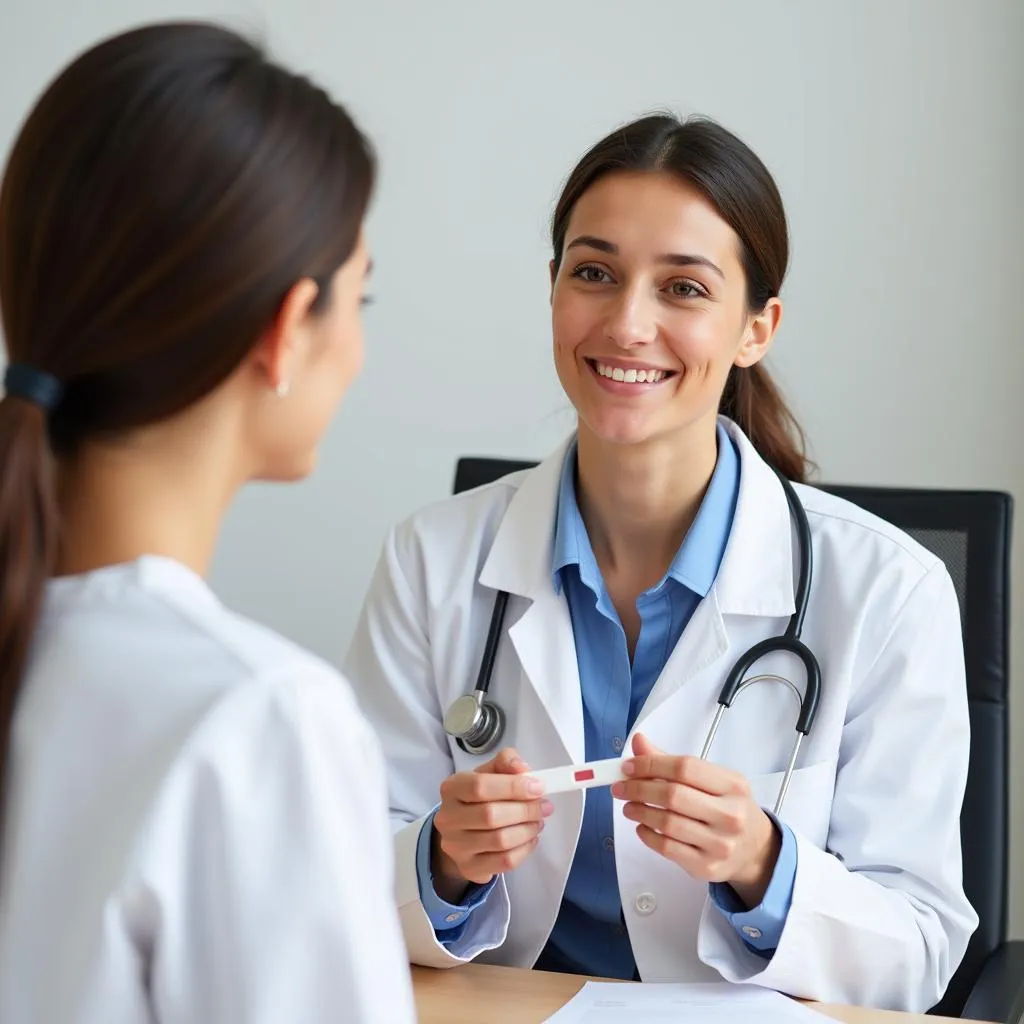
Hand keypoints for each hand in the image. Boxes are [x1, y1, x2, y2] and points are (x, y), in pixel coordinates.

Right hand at [431, 747, 552, 900]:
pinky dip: (525, 849)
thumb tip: (523, 770)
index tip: (538, 788)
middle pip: (491, 815)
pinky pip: (504, 861)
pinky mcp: (469, 868)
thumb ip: (506, 762)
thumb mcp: (489, 773)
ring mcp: (455, 847)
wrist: (461, 832)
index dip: (513, 787)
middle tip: (545, 807)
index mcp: (452, 788)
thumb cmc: (479, 798)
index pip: (480, 786)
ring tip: (538, 821)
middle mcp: (448, 818)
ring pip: (500, 841)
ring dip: (528, 830)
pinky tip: (531, 839)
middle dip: (525, 810)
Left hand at [612, 734, 780, 907]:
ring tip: (629, 806)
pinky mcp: (706, 867)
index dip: (650, 764)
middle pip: (673, 795)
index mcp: (733, 785)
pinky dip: (647, 835)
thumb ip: (673, 762)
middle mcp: (730, 814)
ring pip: (667, 823)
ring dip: (639, 812)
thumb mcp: (711, 780)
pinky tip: (642, 827)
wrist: (756, 850)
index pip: (684, 767)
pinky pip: (667, 848)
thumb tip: (638, 743)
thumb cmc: (728, 807)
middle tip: (620, 787)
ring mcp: (720, 844)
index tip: (628, 767)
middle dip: (638, 789)